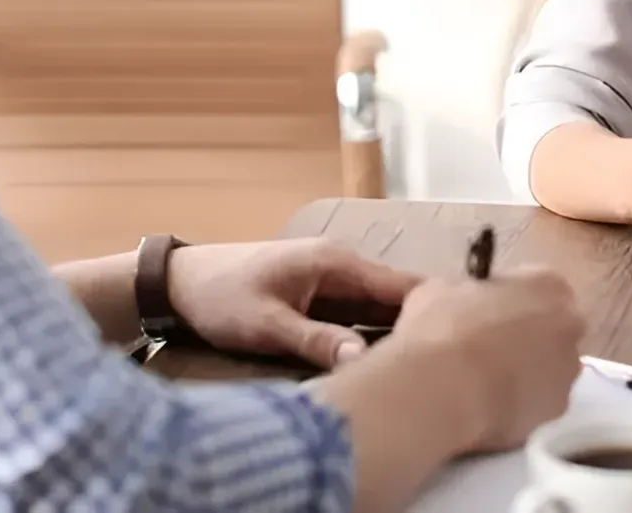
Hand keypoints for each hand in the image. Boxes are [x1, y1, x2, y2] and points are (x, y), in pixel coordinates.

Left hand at [167, 238, 418, 367]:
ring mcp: (331, 281)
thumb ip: (316, 341)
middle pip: (395, 299)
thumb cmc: (220, 296)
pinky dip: (370, 336)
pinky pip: (357, 316)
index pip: (400, 285)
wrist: (179, 283)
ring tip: (418, 368)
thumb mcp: (266, 325)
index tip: (452, 342)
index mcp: (336, 262)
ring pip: (377, 310)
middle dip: (416, 327)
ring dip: (394, 335)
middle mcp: (341, 266)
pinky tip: (381, 362)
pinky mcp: (319, 297)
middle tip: (439, 365)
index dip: (430, 310)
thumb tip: (363, 362)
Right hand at [389, 266, 584, 452]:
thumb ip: (462, 292)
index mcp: (547, 283)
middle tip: (486, 346)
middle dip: (525, 334)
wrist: (446, 390)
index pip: (535, 285)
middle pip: (551, 325)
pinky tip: (491, 405)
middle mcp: (570, 322)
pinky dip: (522, 402)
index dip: (507, 299)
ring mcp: (569, 368)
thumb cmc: (444, 327)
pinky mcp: (559, 407)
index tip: (483, 312)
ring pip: (550, 365)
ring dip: (527, 369)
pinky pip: (541, 400)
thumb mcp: (438, 290)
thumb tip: (457, 301)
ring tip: (485, 382)